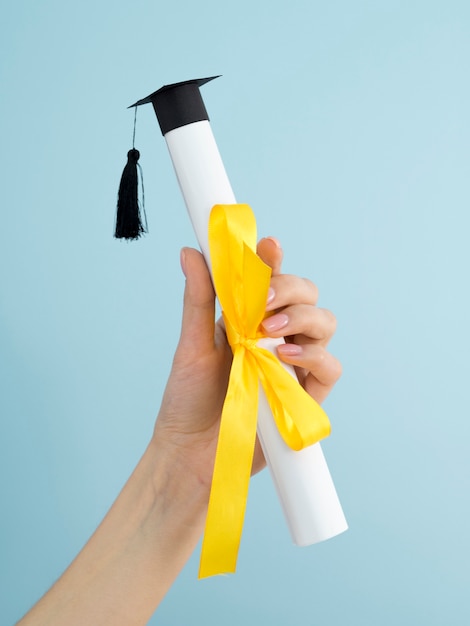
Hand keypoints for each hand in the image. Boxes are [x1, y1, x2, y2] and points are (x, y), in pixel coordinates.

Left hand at [154, 237, 340, 486]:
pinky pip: (329, 367)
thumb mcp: (191, 346)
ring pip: (324, 323)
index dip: (274, 260)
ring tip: (270, 330)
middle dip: (290, 288)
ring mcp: (295, 365)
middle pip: (307, 295)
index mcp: (250, 319)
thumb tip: (191, 251)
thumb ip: (198, 299)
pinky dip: (313, 357)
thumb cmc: (188, 399)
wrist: (191, 453)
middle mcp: (276, 337)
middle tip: (262, 301)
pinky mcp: (306, 395)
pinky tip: (284, 357)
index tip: (267, 245)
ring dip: (303, 318)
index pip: (271, 280)